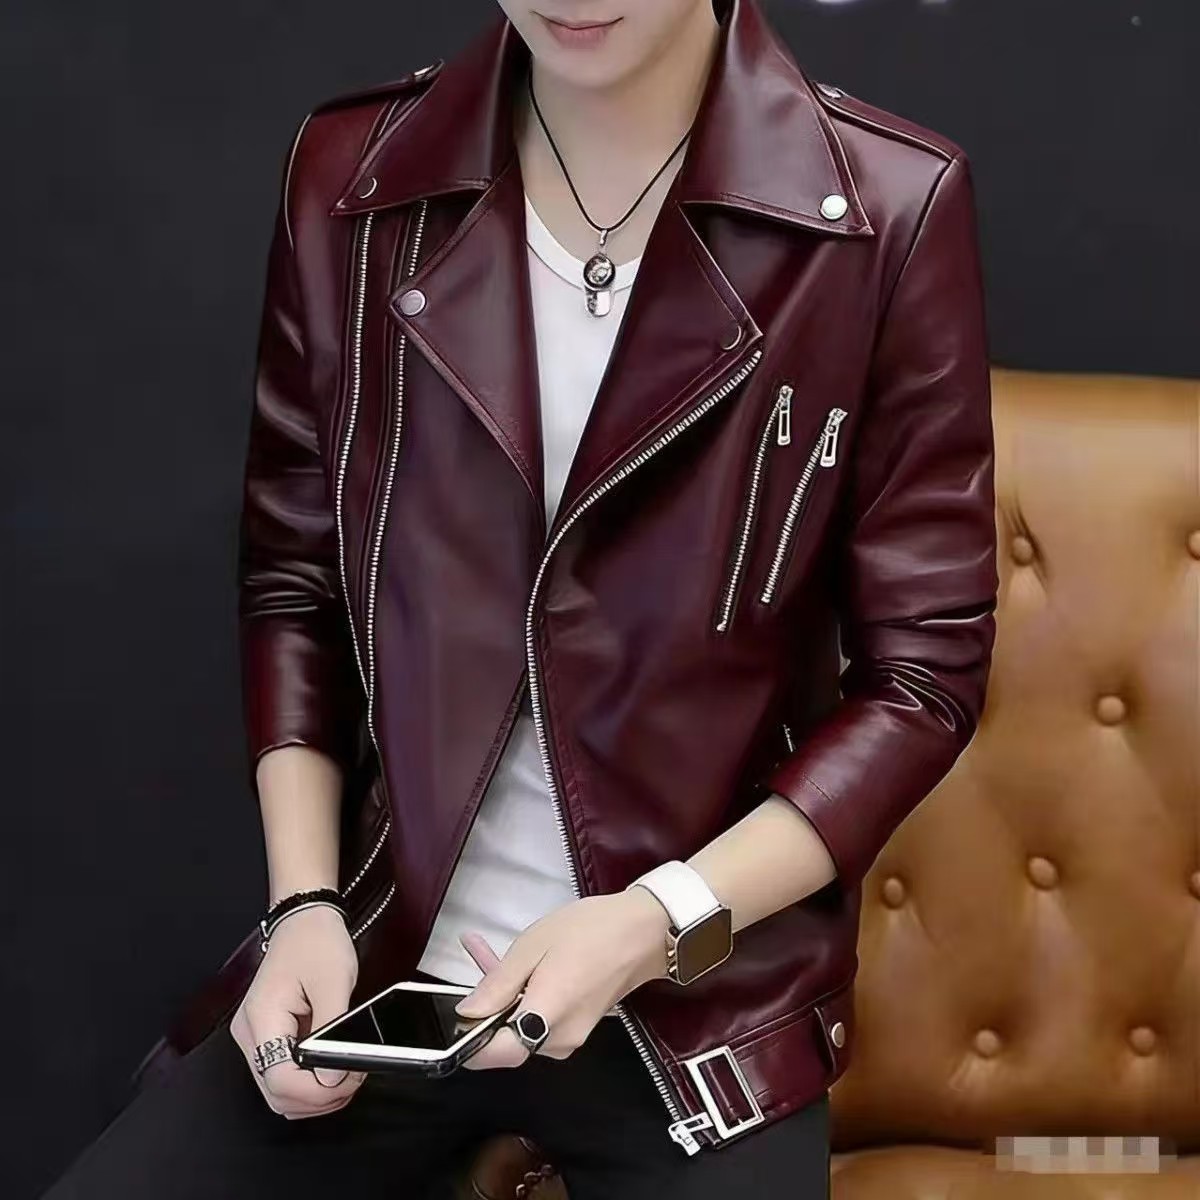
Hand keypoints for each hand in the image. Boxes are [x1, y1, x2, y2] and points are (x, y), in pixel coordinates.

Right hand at [229, 906, 365, 1117]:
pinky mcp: (269, 1037)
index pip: (279, 1081)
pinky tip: (332, 1069)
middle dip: (318, 1098)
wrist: (305, 920)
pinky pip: (285, 1074)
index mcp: (261, 1018)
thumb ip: (332, 1032)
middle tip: (353, 1078)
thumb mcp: (334, 982)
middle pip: (276, 1094)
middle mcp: (251, 1033)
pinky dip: (310, 1081)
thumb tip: (331, 1078)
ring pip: (279, 1092)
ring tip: (347, 1073)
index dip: (316, 1092)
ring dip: (315, 1094)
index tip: (347, 1080)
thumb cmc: (316, 942)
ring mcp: (257, 1037)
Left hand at [455, 889, 670, 1068]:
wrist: (643, 932)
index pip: (499, 1055)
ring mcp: (571, 1037)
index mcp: (547, 1016)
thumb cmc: (589, 931)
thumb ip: (498, 984)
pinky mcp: (578, 1028)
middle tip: (479, 966)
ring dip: (506, 999)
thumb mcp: (534, 945)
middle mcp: (559, 1040)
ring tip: (494, 955)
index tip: (457, 1021)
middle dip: (488, 1009)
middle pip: (507, 1040)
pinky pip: (540, 1021)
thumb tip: (466, 1013)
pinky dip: (526, 999)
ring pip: (522, 1028)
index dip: (470, 1045)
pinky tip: (523, 967)